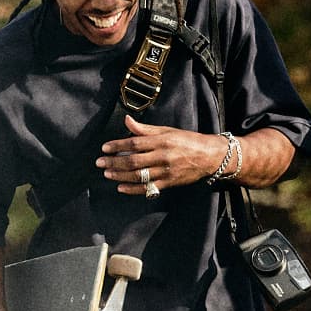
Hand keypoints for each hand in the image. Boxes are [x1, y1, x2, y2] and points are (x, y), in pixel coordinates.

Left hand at [100, 115, 227, 194]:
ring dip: (120, 175)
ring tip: (107, 173)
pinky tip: (121, 187)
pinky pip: (148, 187)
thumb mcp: (167, 131)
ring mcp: (166, 171)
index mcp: (162, 140)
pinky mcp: (169, 183)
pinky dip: (133, 189)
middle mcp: (163, 156)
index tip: (104, 148)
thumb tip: (127, 120)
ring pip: (138, 175)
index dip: (117, 145)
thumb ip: (145, 129)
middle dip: (114, 161)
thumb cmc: (187, 140)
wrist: (210, 156)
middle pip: (133, 160)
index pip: (134, 142)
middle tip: (100, 162)